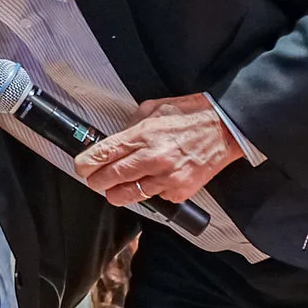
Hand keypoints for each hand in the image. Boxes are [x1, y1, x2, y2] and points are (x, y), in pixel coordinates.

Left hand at [72, 93, 240, 205]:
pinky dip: (148, 194)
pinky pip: (155, 198)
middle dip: (97, 181)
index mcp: (143, 135)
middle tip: (94, 179)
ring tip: (113, 189)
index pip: (103, 154)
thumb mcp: (153, 109)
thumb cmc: (191, 116)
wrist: (226, 128)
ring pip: (128, 195)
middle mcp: (152, 158)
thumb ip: (130, 126)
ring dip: (116, 193)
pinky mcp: (179, 191)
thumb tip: (114, 140)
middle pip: (110, 178)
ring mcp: (167, 178)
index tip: (80, 167)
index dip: (86, 164)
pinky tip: (149, 184)